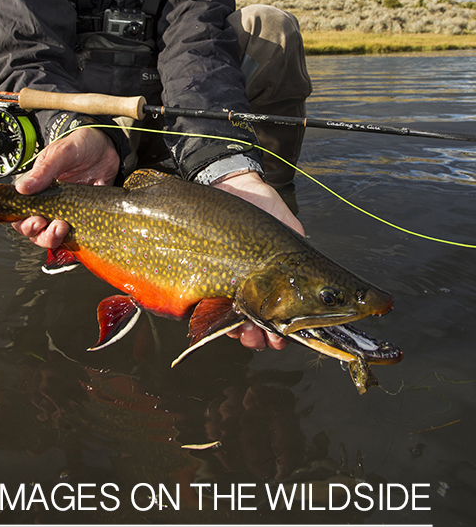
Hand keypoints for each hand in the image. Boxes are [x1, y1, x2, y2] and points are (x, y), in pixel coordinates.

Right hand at [12, 127, 119, 247]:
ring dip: (55, 238)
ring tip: (64, 227)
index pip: (21, 213)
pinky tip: (81, 233)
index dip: (24, 223)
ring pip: (53, 236)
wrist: (109, 146)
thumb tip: (22, 188)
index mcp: (38, 189)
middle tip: (54, 226)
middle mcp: (49, 203)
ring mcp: (67, 211)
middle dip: (40, 234)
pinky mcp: (84, 216)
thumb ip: (44, 170)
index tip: (36, 221)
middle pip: (35, 231)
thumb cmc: (81, 145)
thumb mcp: (62, 152)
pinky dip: (75, 238)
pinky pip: (76, 234)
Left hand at [214, 171, 304, 351]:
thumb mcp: (288, 227)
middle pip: (262, 325)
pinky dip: (222, 324)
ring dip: (247, 335)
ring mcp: (230, 287)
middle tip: (271, 340)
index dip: (289, 330)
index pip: (286, 313)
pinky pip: (213, 311)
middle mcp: (254, 288)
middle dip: (267, 338)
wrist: (229, 186)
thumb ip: (302, 249)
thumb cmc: (263, 207)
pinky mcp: (207, 282)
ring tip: (250, 335)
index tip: (289, 336)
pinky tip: (229, 326)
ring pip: (239, 324)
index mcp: (278, 281)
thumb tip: (318, 272)